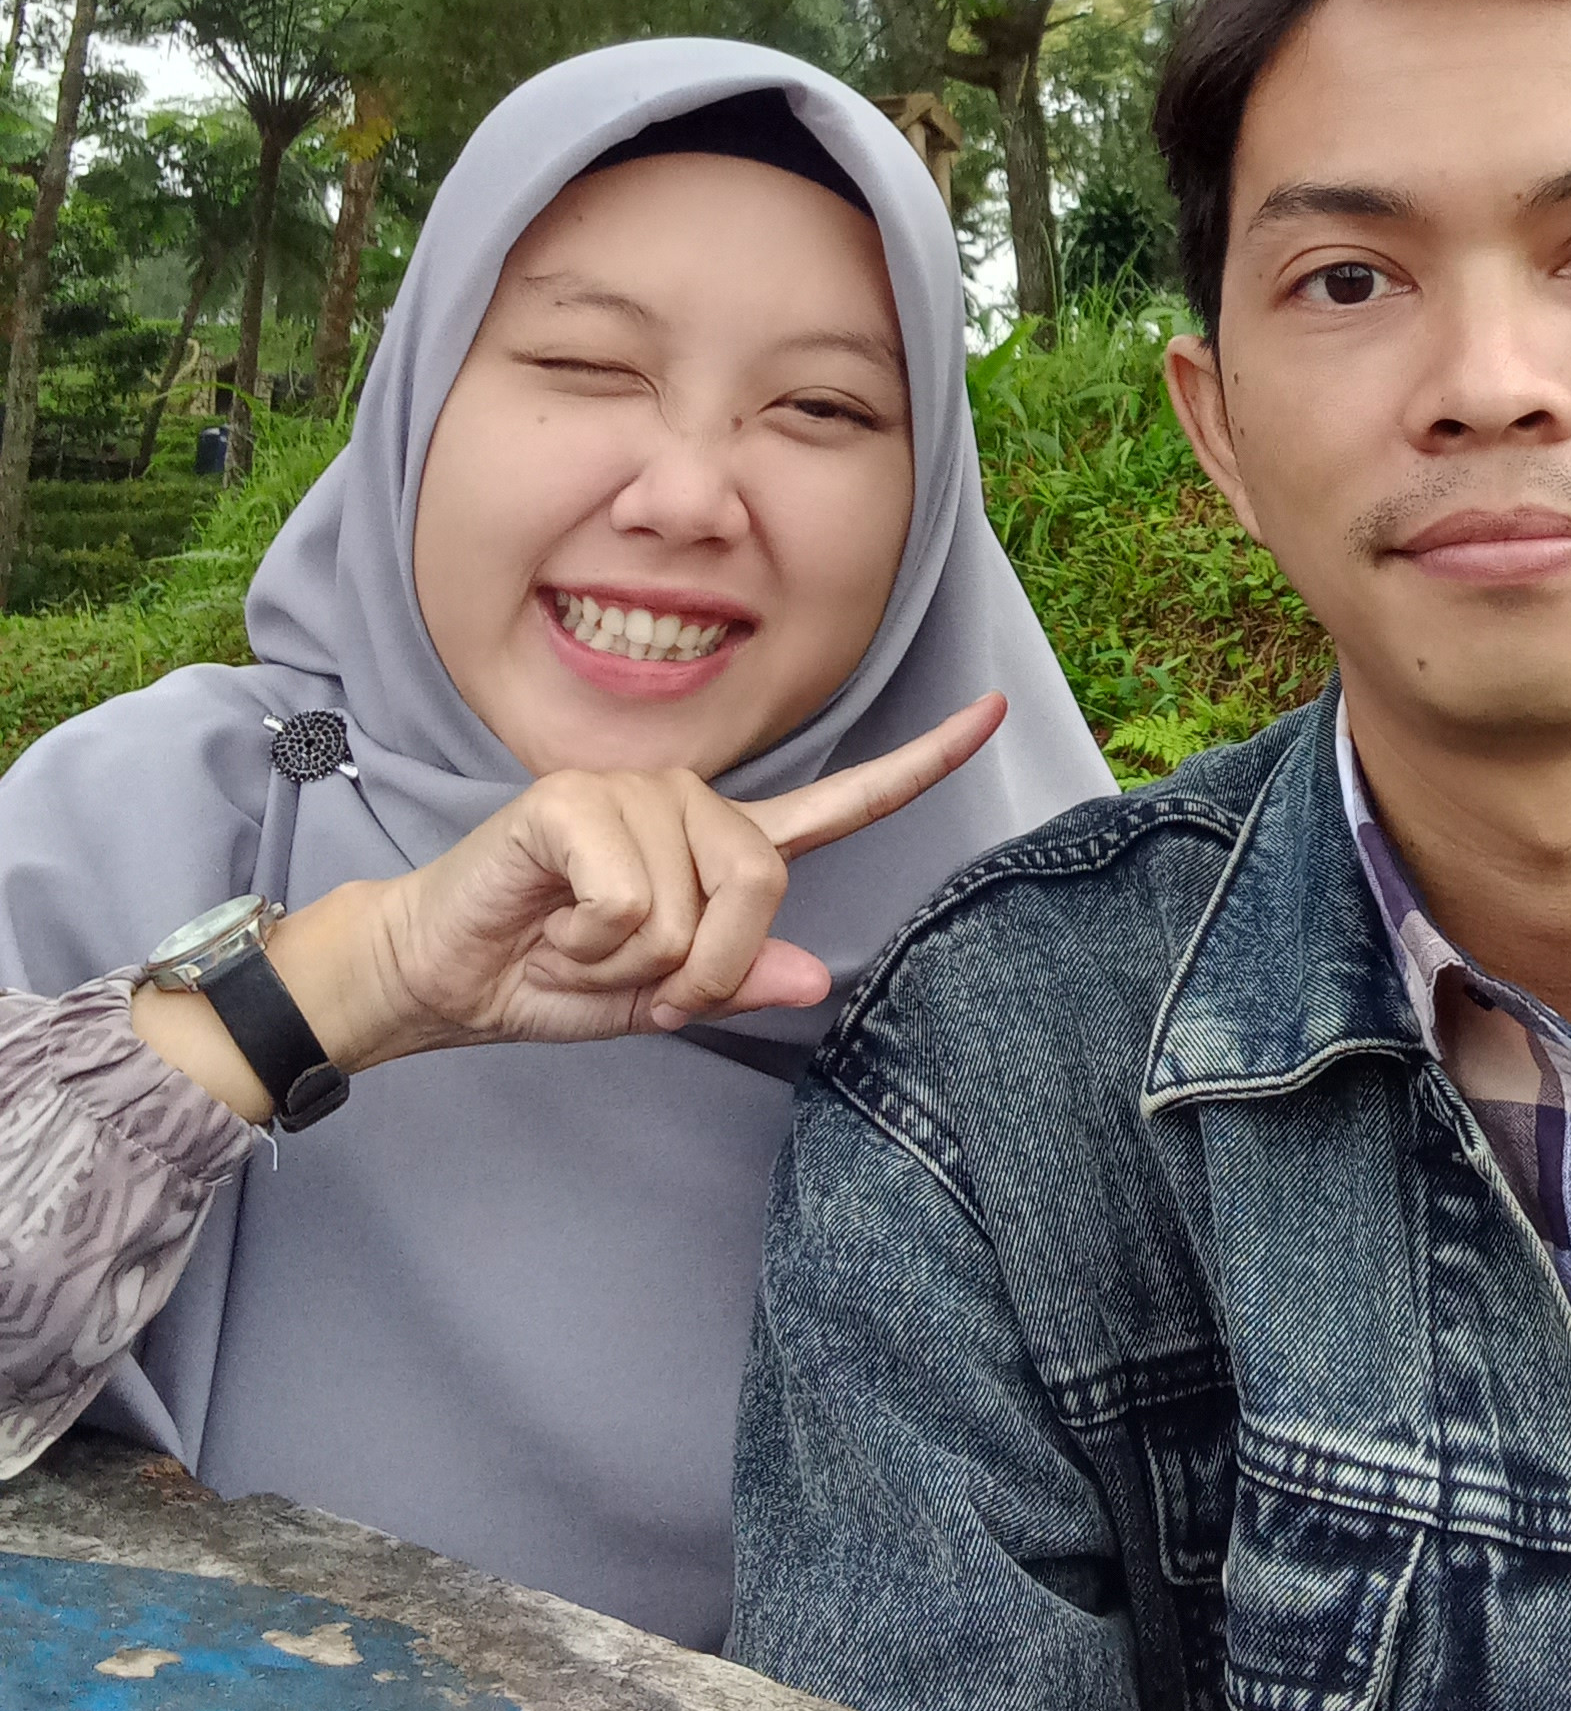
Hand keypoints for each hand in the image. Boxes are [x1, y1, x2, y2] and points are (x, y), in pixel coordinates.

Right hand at [137, 694, 1006, 1112]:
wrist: (436, 977)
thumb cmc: (541, 975)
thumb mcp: (655, 998)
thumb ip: (734, 981)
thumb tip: (819, 983)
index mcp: (720, 842)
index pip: (840, 802)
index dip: (924, 762)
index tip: (994, 712)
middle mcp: (686, 799)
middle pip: (766, 881)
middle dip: (707, 965)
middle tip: (638, 980)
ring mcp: (630, 790)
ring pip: (696, 903)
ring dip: (634, 960)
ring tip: (575, 940)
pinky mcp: (573, 799)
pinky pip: (635, 898)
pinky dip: (593, 941)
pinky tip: (549, 921)